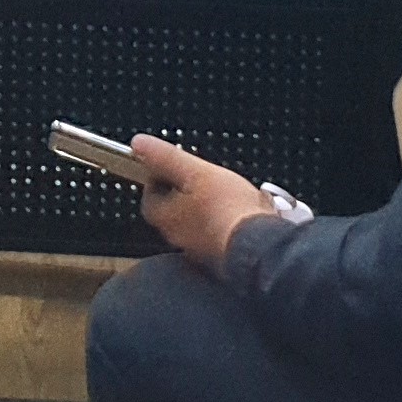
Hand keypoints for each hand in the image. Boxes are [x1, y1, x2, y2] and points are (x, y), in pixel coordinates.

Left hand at [119, 131, 278, 275]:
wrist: (263, 247)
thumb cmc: (229, 210)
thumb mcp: (195, 172)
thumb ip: (165, 158)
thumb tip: (138, 144)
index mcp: (167, 218)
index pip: (149, 198)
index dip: (156, 179)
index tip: (167, 166)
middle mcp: (180, 239)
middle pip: (172, 213)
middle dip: (182, 195)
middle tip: (196, 178)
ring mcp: (203, 251)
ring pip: (196, 225)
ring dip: (204, 210)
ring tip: (222, 194)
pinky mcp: (225, 257)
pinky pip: (219, 236)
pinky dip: (224, 224)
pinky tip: (240, 215)